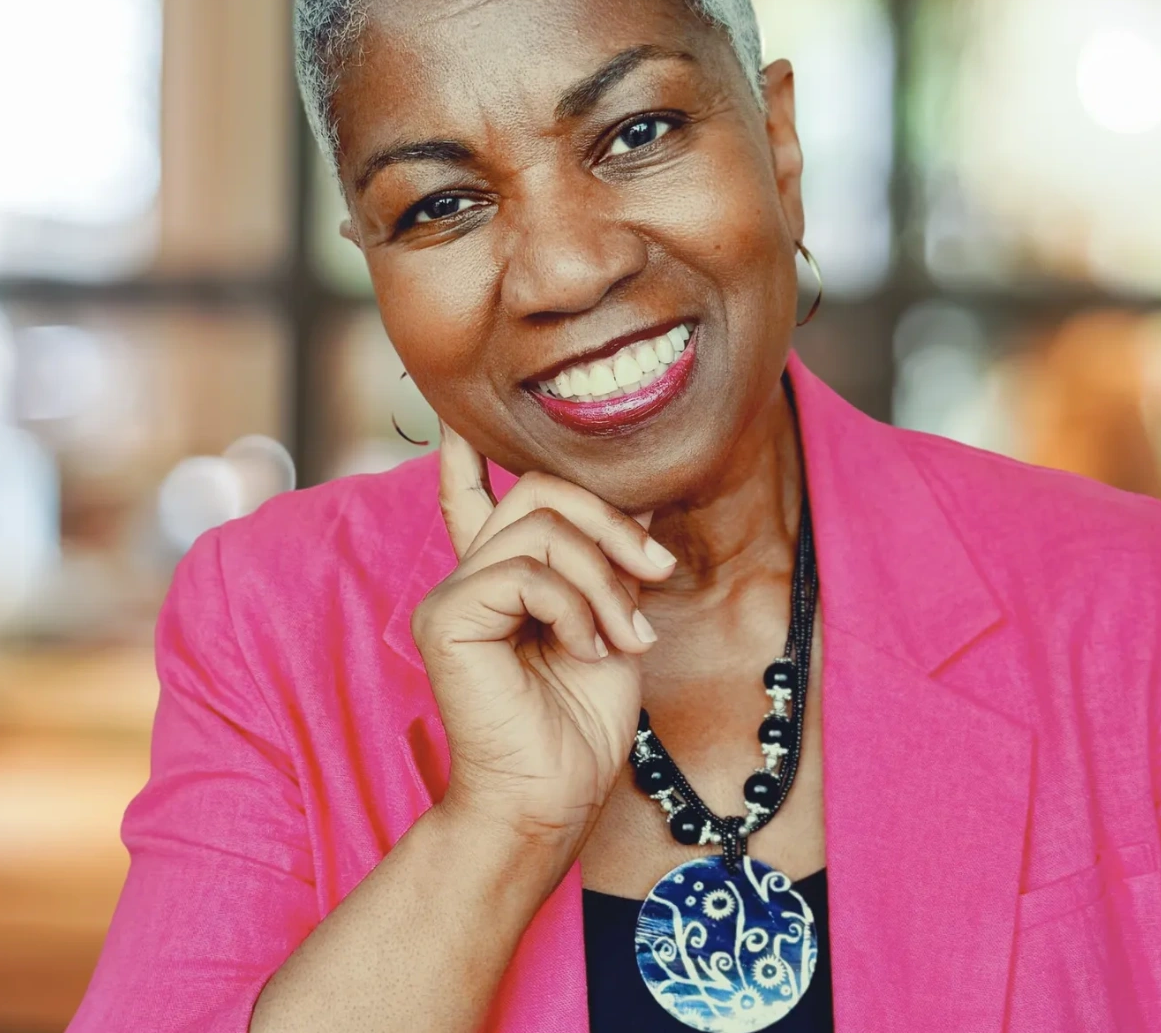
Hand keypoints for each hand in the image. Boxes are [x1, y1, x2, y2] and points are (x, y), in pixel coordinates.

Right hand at [411, 423, 675, 853]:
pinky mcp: (447, 616)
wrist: (552, 800)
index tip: (458, 417)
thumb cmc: (580, 723)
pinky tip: (586, 650)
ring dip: (604, 578)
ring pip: (541, 525)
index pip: (473, 497)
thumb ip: (612, 561)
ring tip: (623, 636)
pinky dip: (576, 606)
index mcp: (502, 577)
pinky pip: (527, 571)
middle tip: (655, 568)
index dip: (467, 454)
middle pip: (539, 491)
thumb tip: (638, 499)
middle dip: (611, 522)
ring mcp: (453, 594)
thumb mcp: (614, 621)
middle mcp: (471, 575)